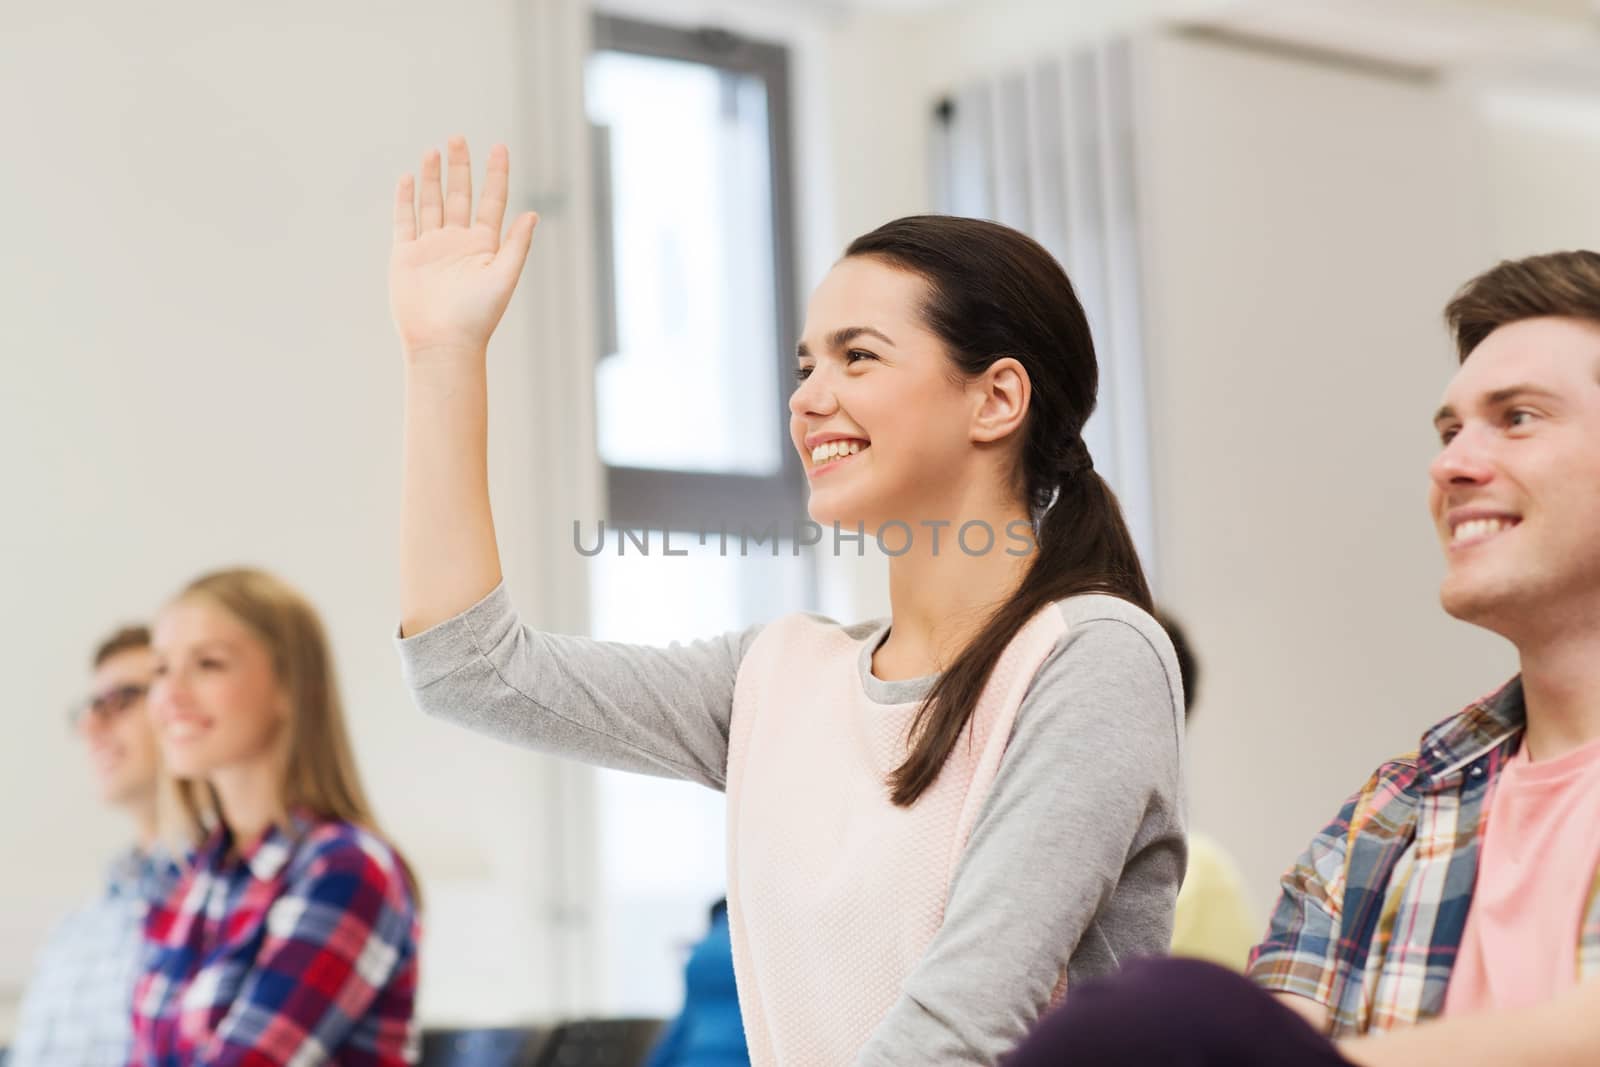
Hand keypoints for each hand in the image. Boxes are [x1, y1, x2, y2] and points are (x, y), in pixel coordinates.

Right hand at [390, 136, 537, 362]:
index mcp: (485, 246)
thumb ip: (517, 244)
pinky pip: (405, 220)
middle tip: (458, 137)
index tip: (499, 147)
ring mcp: (431, 247)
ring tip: (434, 150)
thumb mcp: (504, 277)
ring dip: (433, 177)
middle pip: (459, 195)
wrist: (442, 342)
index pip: (492, 201)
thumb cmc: (478, 316)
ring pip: (432, 203)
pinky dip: (406, 199)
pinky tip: (408, 179)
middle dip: (460, 167)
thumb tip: (533, 214)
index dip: (496, 174)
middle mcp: (458, 242)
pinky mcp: (406, 255)